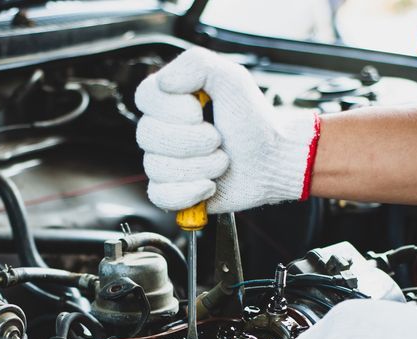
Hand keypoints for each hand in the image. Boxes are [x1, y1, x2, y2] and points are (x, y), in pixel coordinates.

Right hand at [135, 47, 320, 213]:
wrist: (271, 162)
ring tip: (222, 161)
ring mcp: (164, 162)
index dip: (171, 109)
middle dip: (193, 140)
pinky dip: (189, 192)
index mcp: (169, 99)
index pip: (145, 98)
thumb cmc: (252, 121)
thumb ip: (196, 64)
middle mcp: (160, 130)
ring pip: (157, 167)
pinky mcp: (172, 191)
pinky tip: (210, 185)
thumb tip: (163, 82)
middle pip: (148, 136)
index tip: (200, 111)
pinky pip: (160, 195)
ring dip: (200, 166)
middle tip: (219, 139)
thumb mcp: (231, 78)